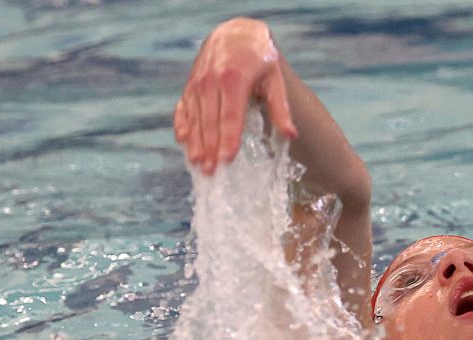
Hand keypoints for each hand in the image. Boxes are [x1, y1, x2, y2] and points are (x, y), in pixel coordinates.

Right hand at [174, 17, 298, 173]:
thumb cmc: (259, 60)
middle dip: (210, 147)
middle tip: (211, 171)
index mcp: (235, 79)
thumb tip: (290, 135)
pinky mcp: (190, 84)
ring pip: (195, 117)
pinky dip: (182, 124)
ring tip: (198, 163)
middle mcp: (213, 80)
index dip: (228, 139)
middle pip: (210, 120)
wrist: (234, 34)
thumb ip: (281, 108)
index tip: (227, 160)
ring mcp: (198, 82)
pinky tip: (182, 140)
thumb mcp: (275, 79)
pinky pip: (183, 107)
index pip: (231, 116)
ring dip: (195, 141)